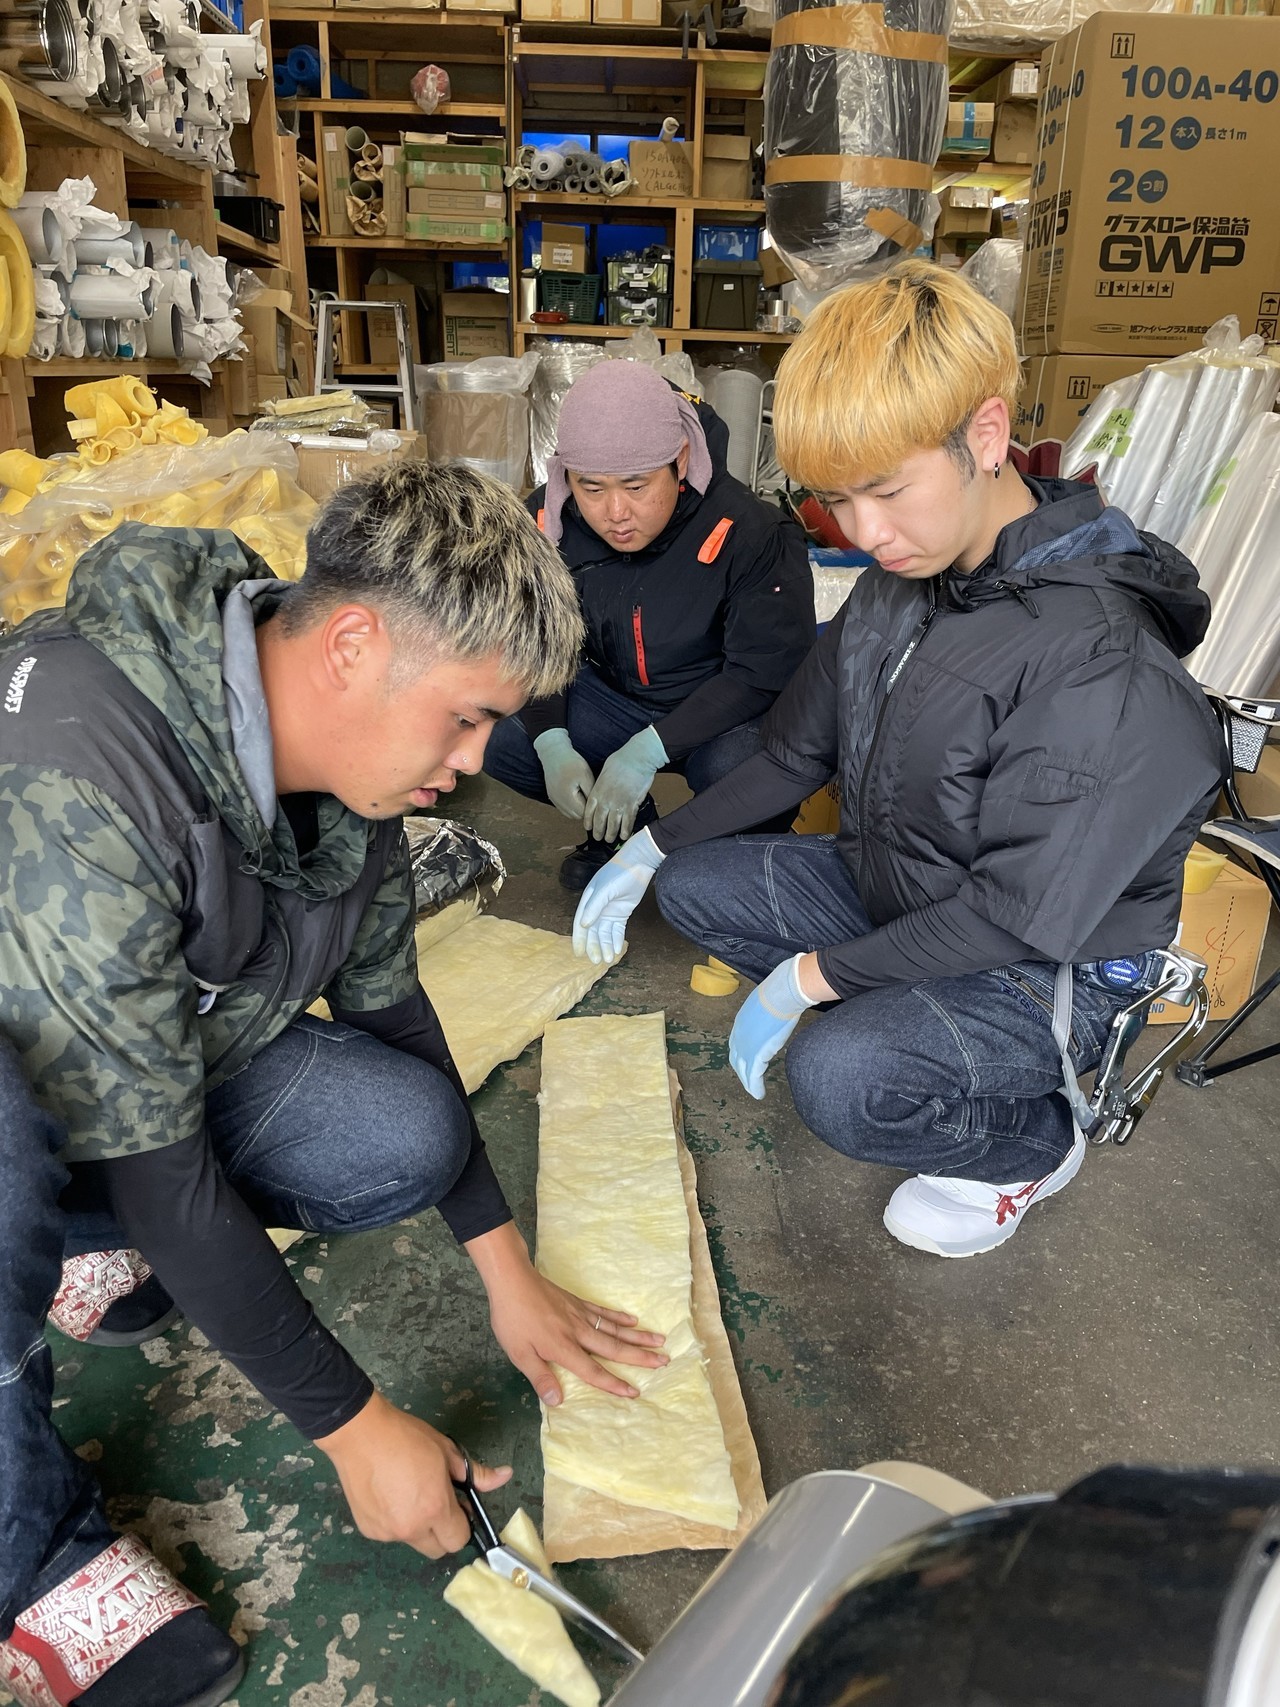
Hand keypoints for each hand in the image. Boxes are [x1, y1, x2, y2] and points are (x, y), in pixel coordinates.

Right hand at [316, 1391, 510, 1558]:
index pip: (459, 1540)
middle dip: (443, 1532)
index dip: (463, 1524)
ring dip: (419, 1527)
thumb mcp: (446, 1451)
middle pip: (438, 1550)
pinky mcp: (368, 1530)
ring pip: (414, 1542)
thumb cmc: (407, 1438)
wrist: (360, 1434)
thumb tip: (506, 1476)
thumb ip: (476, 1473)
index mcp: (435, 1509)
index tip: (459, 1506)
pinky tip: (388, 1494)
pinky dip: (396, 1521)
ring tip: (408, 1492)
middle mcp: (411, 1529)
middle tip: (436, 1502)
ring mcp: (387, 1533)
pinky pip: (391, 1534)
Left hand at [466, 1222, 666, 1406]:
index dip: (613, 1384)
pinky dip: (619, 1317)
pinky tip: (633, 1319)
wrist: (512, 1280)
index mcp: (565, 1348)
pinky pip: (603, 1312)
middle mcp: (579, 1332)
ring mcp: (580, 1315)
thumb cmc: (512, 1319)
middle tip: (664, 1361)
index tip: (634, 1393)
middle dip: (640, 1357)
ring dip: (638, 1336)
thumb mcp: (519, 1354)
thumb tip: (558, 1401)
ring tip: (660, 1340)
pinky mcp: (577, 1302)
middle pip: (615, 1347)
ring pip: (615, 1328)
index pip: (593, 1371)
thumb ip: (540, 1376)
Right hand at [533, 728, 595, 820]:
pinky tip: (578, 795)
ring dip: (579, 809)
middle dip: (586, 810)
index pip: (584, 814)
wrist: (554, 753)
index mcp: (567, 797)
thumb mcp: (586, 776)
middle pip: (577, 816)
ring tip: (586, 795)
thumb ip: (591, 794)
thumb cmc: (571, 762)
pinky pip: (564, 808)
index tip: (600, 802)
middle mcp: (558, 802)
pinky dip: (572, 806)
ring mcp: (554, 800)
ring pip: (570, 813)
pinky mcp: (552, 797)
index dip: (593, 810)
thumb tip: (598, 807)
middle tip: (594, 798)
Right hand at [572, 827, 664, 964]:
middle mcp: (596, 908)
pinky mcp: (621, 913)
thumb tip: (583, 925)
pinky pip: (617, 930)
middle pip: (592, 932)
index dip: (579, 939)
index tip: (579, 954)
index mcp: (588, 901)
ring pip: (605, 933)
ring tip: (609, 958)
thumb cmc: (619, 873)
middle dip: (594, 946)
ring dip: (605, 946)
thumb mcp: (605, 890)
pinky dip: (616, 940)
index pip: (580, 923)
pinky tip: (616, 950)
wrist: (640, 864)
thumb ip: (594, 907)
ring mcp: (609, 911)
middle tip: (596, 961)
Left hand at [583, 725, 666, 843]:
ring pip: (613, 825)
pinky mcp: (632, 805)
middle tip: (599, 838)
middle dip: (599, 832)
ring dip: (611, 834)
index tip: (589, 828)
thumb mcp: (604, 771)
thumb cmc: (622, 760)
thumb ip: (601, 784)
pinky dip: (626, 830)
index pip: (589, 812)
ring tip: (610, 839)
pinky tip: (624, 836)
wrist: (637, 758)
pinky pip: (628, 822)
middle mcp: (606, 800)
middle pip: (600, 821)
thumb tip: (601, 789)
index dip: (589, 822)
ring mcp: (619, 804)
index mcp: (597, 791)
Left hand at [729, 953, 820, 1099]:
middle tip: (748, 1079)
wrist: (782, 993)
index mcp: (742, 1020)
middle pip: (736, 1058)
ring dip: (748, 1082)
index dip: (741, 1052)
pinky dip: (755, 1087)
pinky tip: (759, 1094)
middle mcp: (739, 1034)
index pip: (737, 1041)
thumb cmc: (781, 990)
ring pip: (743, 1070)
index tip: (746, 1060)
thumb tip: (783, 1003)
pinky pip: (753, 1077)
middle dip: (741, 1070)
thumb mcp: (771, 998)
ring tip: (754, 1091)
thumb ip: (771, 1007)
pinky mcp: (756, 1055)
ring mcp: (746, 1045)